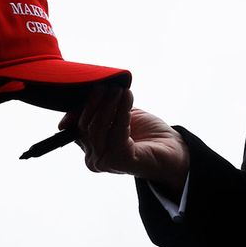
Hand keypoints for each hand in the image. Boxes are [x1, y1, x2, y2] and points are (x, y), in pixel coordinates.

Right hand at [59, 86, 188, 193]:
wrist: (171, 149)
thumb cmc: (145, 132)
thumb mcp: (118, 116)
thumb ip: (101, 109)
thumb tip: (82, 96)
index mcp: (90, 148)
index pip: (73, 126)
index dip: (78, 107)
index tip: (89, 88)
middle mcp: (93, 158)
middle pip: (84, 126)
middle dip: (95, 102)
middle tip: (106, 85)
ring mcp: (104, 162)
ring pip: (97, 128)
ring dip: (108, 105)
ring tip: (119, 90)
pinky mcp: (119, 161)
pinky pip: (116, 132)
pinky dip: (122, 111)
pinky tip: (127, 97)